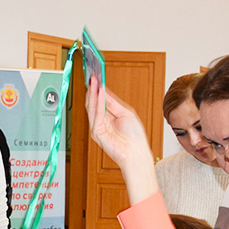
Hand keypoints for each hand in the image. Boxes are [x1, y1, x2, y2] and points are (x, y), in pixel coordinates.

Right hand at [86, 81, 158, 204]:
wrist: (136, 153)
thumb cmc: (134, 137)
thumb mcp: (125, 114)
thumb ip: (113, 103)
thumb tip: (103, 90)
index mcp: (108, 117)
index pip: (100, 100)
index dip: (97, 88)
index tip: (96, 76)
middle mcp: (100, 122)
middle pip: (93, 102)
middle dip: (92, 88)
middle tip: (92, 75)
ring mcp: (97, 127)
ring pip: (92, 106)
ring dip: (92, 92)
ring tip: (94, 80)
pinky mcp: (97, 132)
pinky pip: (96, 114)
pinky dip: (98, 102)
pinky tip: (100, 92)